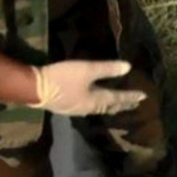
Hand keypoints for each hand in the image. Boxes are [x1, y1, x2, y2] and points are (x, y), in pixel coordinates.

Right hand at [30, 61, 145, 115]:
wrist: (33, 88)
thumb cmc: (62, 78)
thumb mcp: (87, 70)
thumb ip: (107, 69)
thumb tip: (129, 68)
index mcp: (95, 100)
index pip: (117, 98)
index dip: (130, 96)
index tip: (143, 97)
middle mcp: (88, 108)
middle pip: (109, 107)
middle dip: (122, 104)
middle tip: (134, 104)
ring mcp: (76, 109)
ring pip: (98, 109)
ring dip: (110, 106)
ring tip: (116, 105)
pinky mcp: (65, 106)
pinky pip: (87, 108)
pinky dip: (97, 105)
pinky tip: (92, 103)